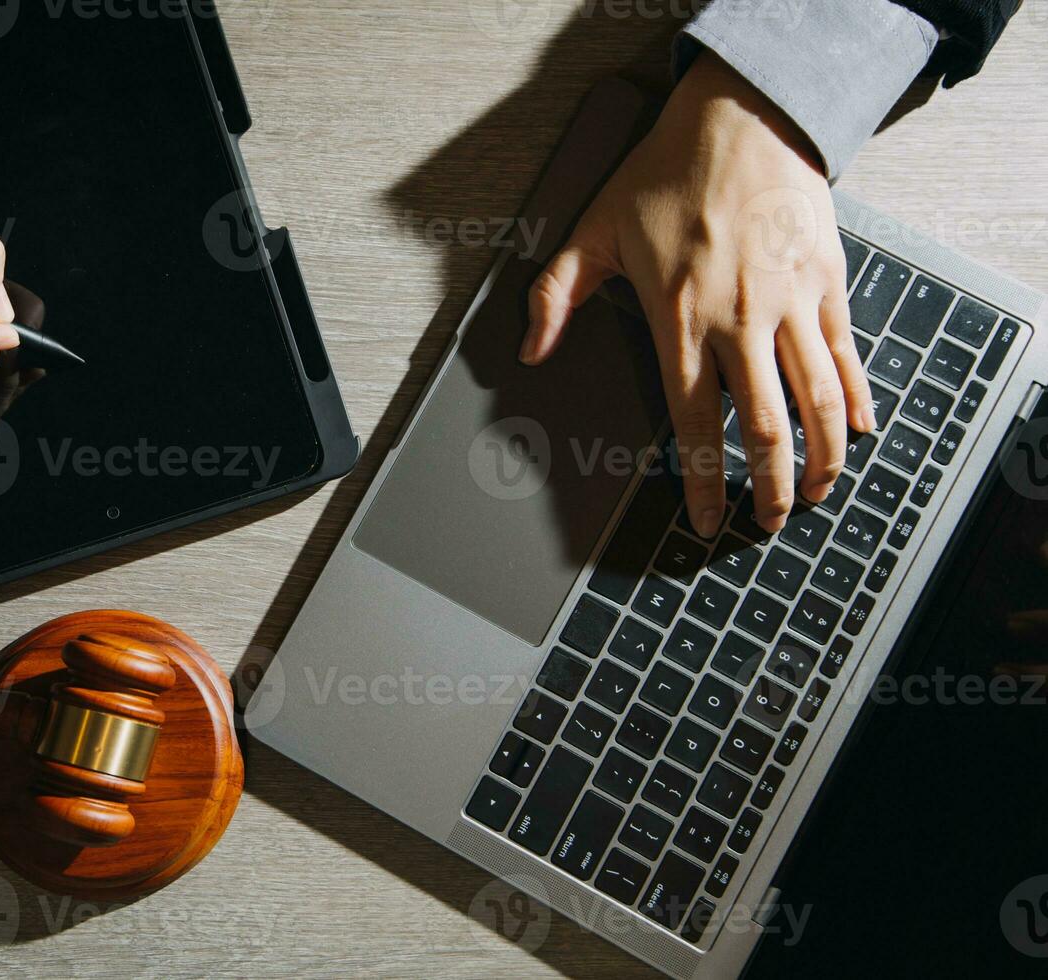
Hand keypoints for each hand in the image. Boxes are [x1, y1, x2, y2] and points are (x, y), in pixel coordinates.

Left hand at [521, 52, 875, 536]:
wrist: (742, 116)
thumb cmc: (666, 174)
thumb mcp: (593, 231)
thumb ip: (554, 297)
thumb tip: (527, 351)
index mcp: (681, 320)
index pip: (694, 423)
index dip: (702, 482)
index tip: (706, 520)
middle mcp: (741, 321)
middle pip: (767, 428)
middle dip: (771, 487)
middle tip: (770, 522)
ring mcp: (791, 303)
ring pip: (817, 401)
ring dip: (823, 458)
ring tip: (819, 494)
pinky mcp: (828, 283)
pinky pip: (847, 355)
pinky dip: (856, 399)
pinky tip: (858, 431)